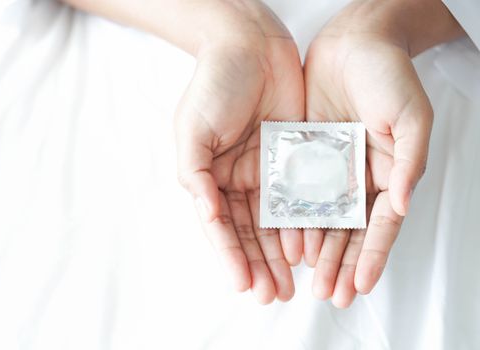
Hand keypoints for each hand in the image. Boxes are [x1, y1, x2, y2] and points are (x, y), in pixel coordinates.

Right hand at [175, 1, 303, 303]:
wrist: (251, 46)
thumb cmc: (215, 85)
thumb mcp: (192, 131)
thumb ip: (195, 176)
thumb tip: (208, 216)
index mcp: (210, 176)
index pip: (220, 226)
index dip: (230, 256)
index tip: (242, 284)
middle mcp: (237, 180)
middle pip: (248, 232)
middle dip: (258, 265)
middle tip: (270, 295)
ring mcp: (267, 172)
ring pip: (275, 223)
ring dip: (279, 255)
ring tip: (289, 285)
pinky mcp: (294, 160)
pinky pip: (299, 198)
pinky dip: (301, 225)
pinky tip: (305, 250)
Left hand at [302, 0, 463, 306]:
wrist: (353, 43)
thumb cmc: (389, 76)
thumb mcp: (411, 116)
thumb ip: (409, 161)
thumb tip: (402, 205)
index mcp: (388, 173)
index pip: (380, 225)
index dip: (372, 256)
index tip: (361, 286)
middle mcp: (358, 177)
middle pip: (349, 230)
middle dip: (341, 263)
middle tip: (330, 295)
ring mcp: (330, 169)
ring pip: (322, 218)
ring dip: (317, 251)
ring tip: (309, 280)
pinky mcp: (304, 156)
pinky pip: (297, 193)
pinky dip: (294, 219)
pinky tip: (289, 243)